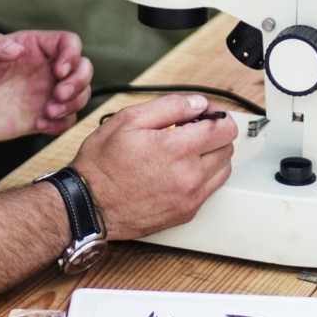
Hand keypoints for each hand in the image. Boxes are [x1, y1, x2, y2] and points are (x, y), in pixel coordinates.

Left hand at [0, 31, 93, 144]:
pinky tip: (41, 125)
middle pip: (82, 69)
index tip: (59, 70)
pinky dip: (62, 124)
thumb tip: (14, 49)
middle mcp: (40, 70)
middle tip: (58, 95)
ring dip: (73, 105)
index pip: (67, 43)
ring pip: (78, 96)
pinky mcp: (34, 119)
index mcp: (28, 47)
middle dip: (78, 82)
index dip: (72, 55)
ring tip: (48, 112)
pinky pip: (63, 122)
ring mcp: (39, 95)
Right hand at [71, 94, 235, 240]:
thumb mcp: (129, 120)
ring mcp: (190, 197)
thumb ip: (170, 106)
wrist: (89, 205)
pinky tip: (182, 171)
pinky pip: (210, 190)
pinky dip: (204, 177)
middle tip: (194, 132)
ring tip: (187, 152)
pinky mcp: (186, 213)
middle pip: (228, 148)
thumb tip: (198, 103)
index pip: (224, 128)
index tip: (207, 115)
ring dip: (213, 157)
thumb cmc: (102, 164)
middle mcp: (190, 176)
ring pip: (223, 170)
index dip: (218, 116)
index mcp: (177, 149)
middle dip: (215, 135)